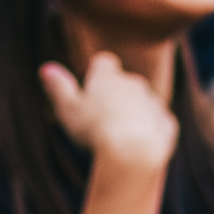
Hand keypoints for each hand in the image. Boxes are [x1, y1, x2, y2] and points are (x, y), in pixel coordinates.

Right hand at [35, 50, 179, 176]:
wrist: (132, 151)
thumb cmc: (95, 128)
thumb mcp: (68, 109)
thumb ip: (58, 88)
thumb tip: (46, 68)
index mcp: (109, 77)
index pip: (103, 63)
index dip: (97, 74)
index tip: (91, 89)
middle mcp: (134, 83)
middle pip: (125, 83)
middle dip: (116, 96)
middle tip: (101, 118)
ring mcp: (153, 103)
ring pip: (143, 103)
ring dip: (133, 114)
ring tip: (119, 137)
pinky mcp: (166, 124)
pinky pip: (157, 123)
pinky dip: (150, 131)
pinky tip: (138, 146)